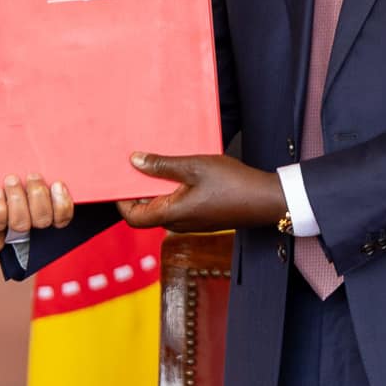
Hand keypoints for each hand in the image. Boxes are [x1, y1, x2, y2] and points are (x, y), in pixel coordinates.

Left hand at [0, 128, 73, 234]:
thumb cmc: (3, 145)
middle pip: (43, 221)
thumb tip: (60, 142)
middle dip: (39, 199)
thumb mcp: (25, 144)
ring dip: (18, 202)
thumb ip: (42, 149)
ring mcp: (8, 214)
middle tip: (33, 175)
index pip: (62, 216)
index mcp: (44, 198)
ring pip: (21, 224)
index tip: (58, 184)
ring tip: (11, 178)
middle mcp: (28, 210)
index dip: (63, 205)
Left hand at [116, 152, 285, 232]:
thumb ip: (163, 166)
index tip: (118, 181)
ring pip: (163, 208)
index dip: (121, 202)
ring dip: (156, 190)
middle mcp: (179, 224)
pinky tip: (179, 173)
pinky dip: (171, 192)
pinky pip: (178, 207)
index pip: (133, 218)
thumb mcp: (195, 166)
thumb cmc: (234, 184)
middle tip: (136, 167)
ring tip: (158, 166)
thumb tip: (135, 162)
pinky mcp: (202, 218)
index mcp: (173, 214)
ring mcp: (191, 223)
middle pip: (146, 213)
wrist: (267, 200)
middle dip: (138, 192)